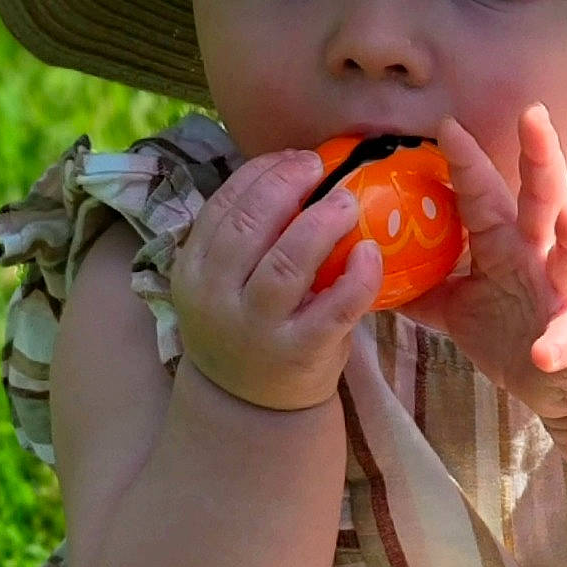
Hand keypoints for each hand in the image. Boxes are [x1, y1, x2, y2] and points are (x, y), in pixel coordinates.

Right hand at [168, 147, 380, 411]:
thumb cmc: (249, 326)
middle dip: (287, 186)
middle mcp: (218, 298)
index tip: (293, 158)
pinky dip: (358, 276)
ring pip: (287, 262)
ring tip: (348, 202)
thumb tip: (294, 168)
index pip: (223, 205)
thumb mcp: (225, 282)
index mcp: (194, 270)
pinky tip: (373, 253)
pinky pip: (335, 307)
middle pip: (250, 226)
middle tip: (320, 167)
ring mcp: (258, 328)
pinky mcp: (301, 352)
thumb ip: (246, 236)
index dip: (261, 173)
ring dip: (322, 223)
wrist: (251, 407)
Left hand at [396, 105, 566, 421]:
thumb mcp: (459, 307)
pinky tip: (544, 353)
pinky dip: (558, 343)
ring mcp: (566, 291)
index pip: (484, 194)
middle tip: (533, 115)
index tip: (448, 125)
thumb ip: (422, 286)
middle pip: (543, 198)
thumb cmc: (517, 329)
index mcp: (505, 243)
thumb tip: (366, 268)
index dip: (468, 161)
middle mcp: (539, 256)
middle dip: (540, 158)